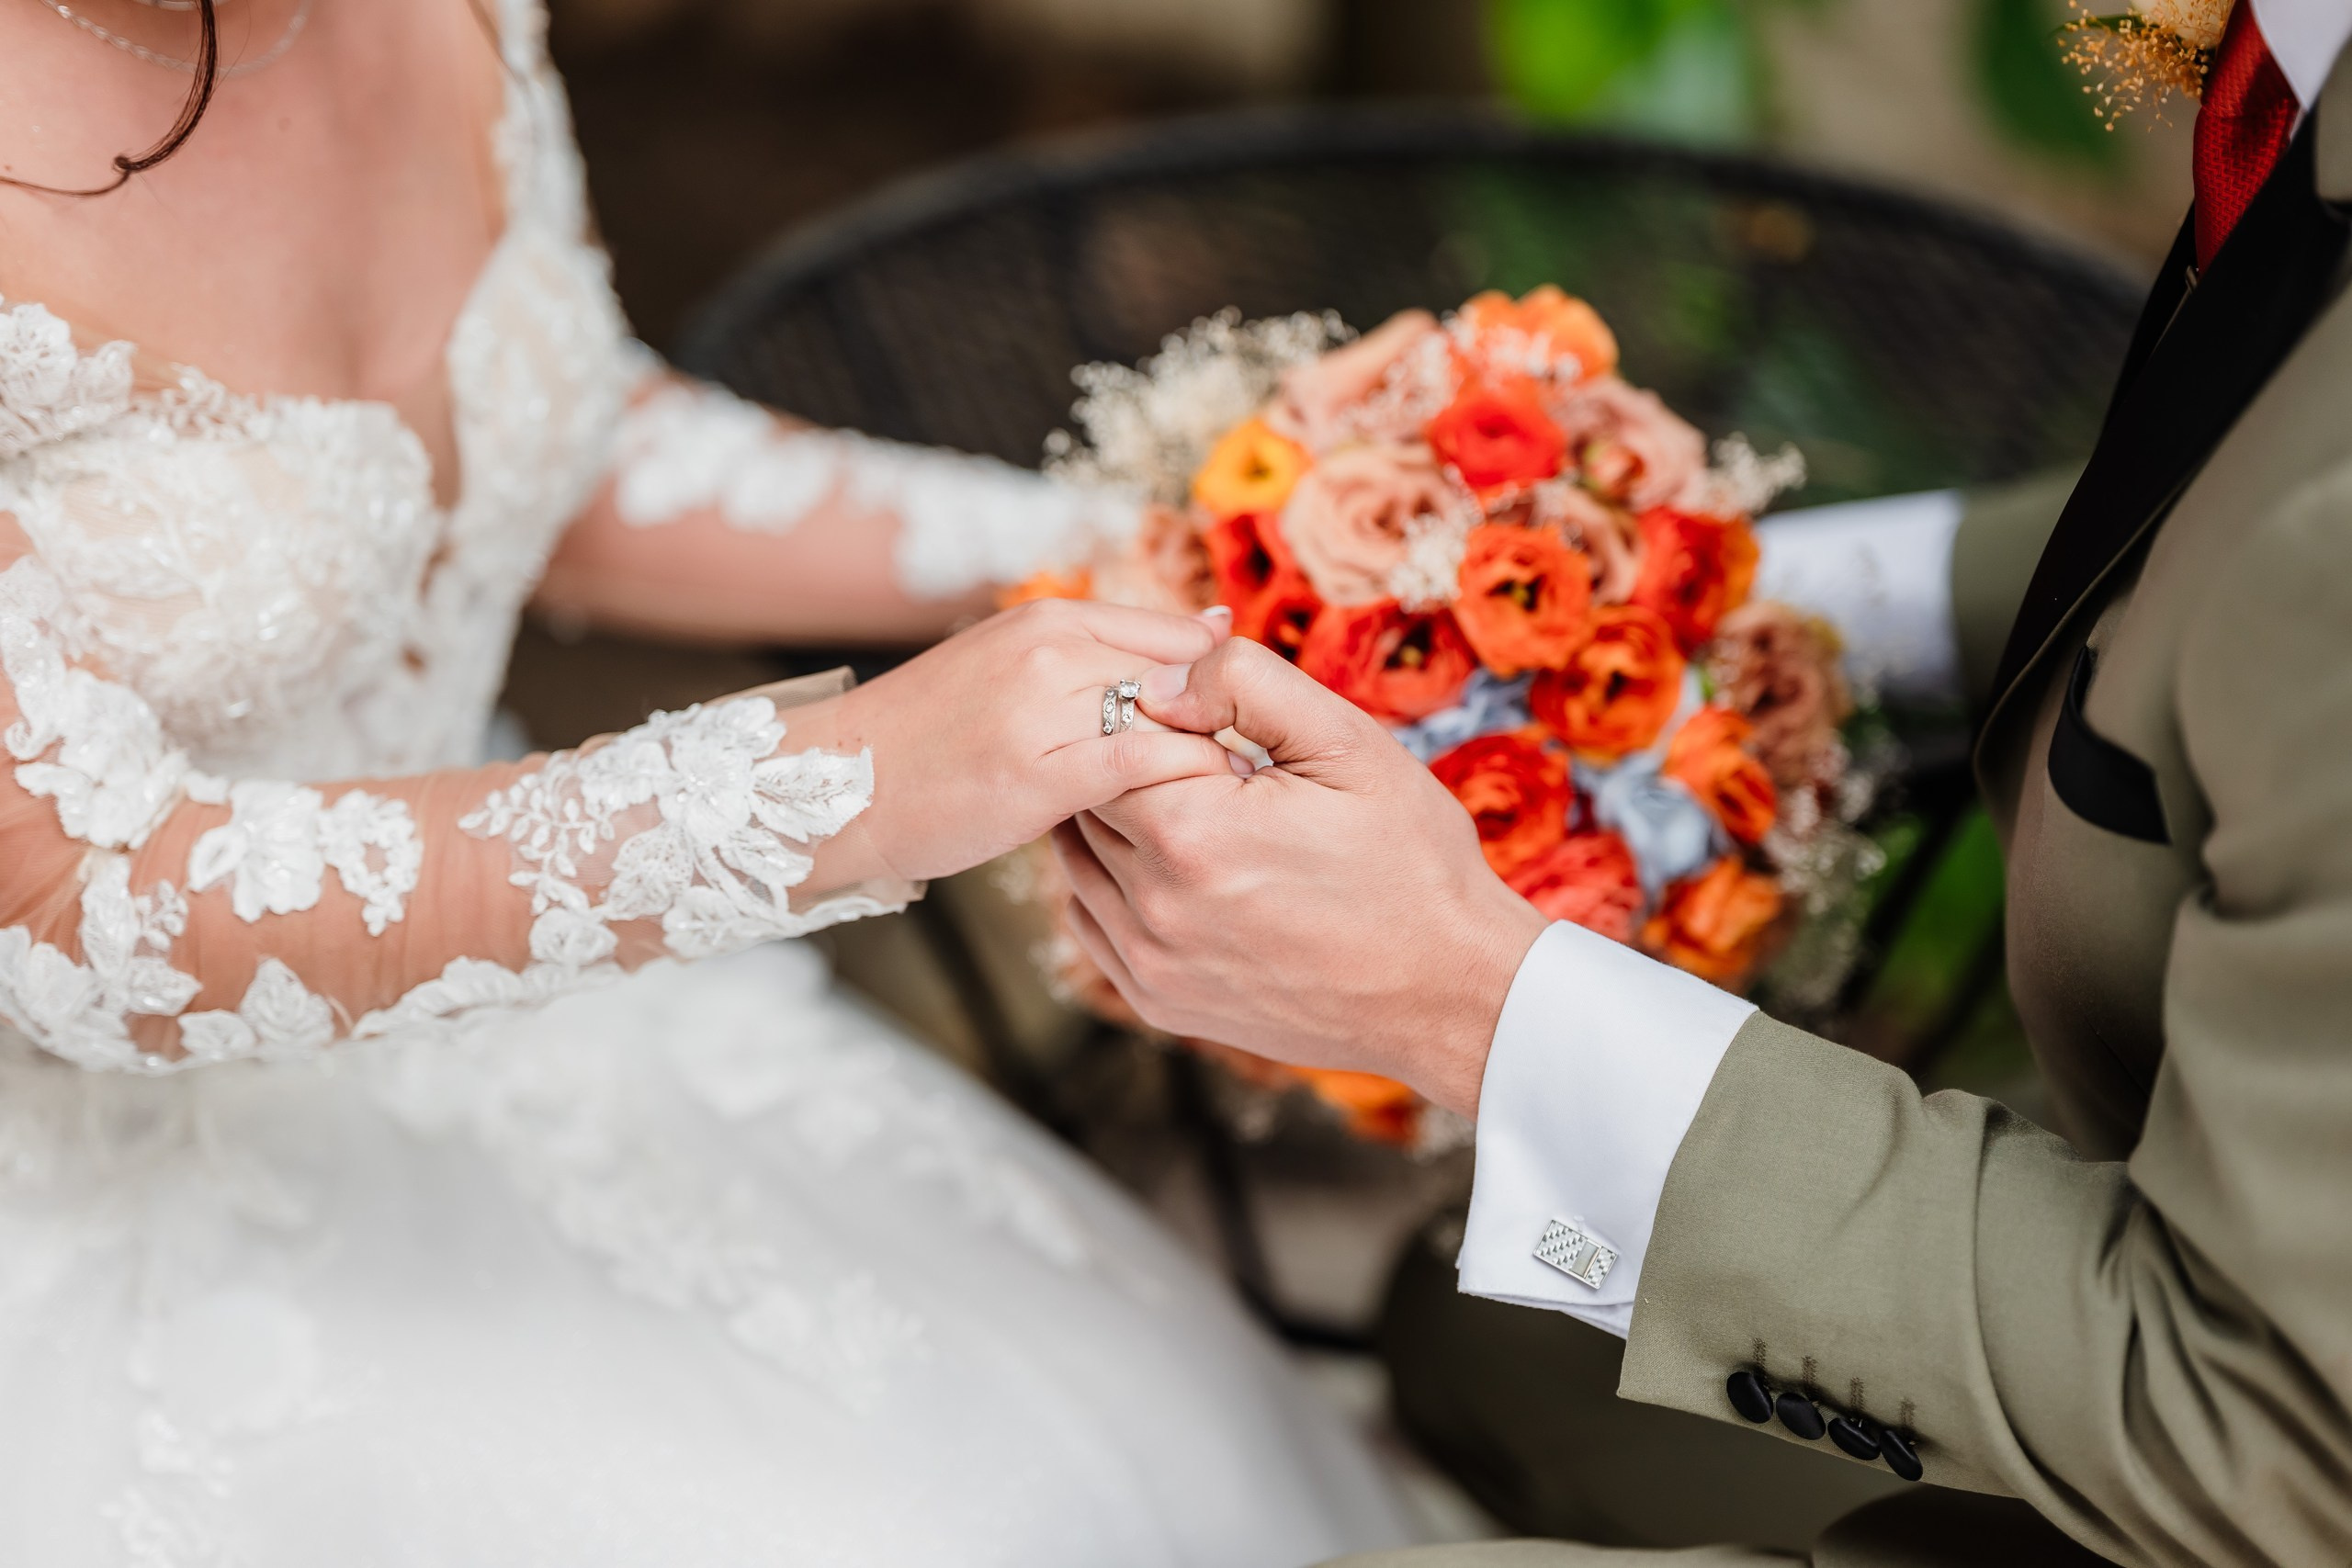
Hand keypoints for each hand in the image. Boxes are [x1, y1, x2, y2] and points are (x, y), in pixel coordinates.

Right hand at [828, 598, 1242, 881]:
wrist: (836, 785)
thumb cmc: (933, 740)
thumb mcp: (1013, 671)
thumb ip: (1100, 660)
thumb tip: (1210, 636)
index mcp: (1050, 619)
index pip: (1179, 634)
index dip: (1230, 685)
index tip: (1261, 730)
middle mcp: (1051, 650)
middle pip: (1186, 673)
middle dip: (1236, 723)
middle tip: (1278, 773)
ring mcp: (1042, 708)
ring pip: (1170, 719)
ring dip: (1217, 760)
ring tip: (1252, 804)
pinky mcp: (1037, 772)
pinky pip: (1139, 769)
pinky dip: (1180, 789)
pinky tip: (1201, 820)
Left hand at [1051, 637, 1547, 1117]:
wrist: (1450, 991)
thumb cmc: (1412, 862)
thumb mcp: (1347, 741)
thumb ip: (1244, 684)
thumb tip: (1159, 678)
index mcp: (1191, 831)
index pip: (1109, 739)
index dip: (1157, 720)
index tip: (1213, 731)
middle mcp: (1154, 905)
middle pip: (1088, 799)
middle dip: (1133, 769)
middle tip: (1210, 770)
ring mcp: (1151, 962)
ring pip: (1080, 859)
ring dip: (1119, 825)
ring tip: (1198, 815)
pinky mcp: (1158, 1000)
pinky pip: (1093, 922)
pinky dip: (1116, 886)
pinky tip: (1179, 871)